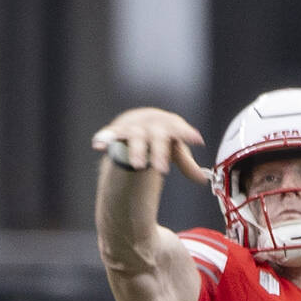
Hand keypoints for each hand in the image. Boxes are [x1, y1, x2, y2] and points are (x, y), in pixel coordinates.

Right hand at [92, 107, 208, 184]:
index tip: (197, 140)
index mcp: (169, 124)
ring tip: (138, 166)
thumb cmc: (162, 137)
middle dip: (159, 153)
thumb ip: (186, 164)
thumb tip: (203, 180)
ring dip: (136, 151)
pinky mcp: (116, 131)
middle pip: (157, 136)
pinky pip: (109, 135)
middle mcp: (151, 122)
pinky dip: (104, 139)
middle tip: (162, 170)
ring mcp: (133, 125)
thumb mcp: (175, 149)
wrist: (141, 120)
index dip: (187, 133)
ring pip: (135, 137)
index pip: (178, 128)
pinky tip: (98, 146)